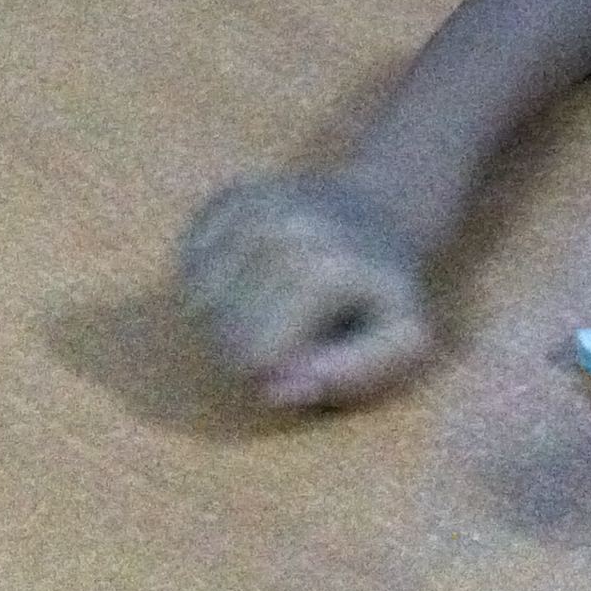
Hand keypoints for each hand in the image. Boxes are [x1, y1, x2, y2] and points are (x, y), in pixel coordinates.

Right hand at [178, 171, 434, 406]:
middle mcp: (278, 227)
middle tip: (297, 332)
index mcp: (322, 267)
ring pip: (195, 303)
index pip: (252, 358)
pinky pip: (187, 268)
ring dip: (228, 319)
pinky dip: (213, 283)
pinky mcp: (223, 200)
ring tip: (277, 306)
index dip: (277, 374)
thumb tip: (277, 391)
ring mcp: (245, 206)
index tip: (313, 356)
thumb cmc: (386, 291)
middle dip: (250, 350)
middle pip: (220, 332)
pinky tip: (255, 275)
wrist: (381, 211)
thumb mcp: (403, 342)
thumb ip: (354, 374)